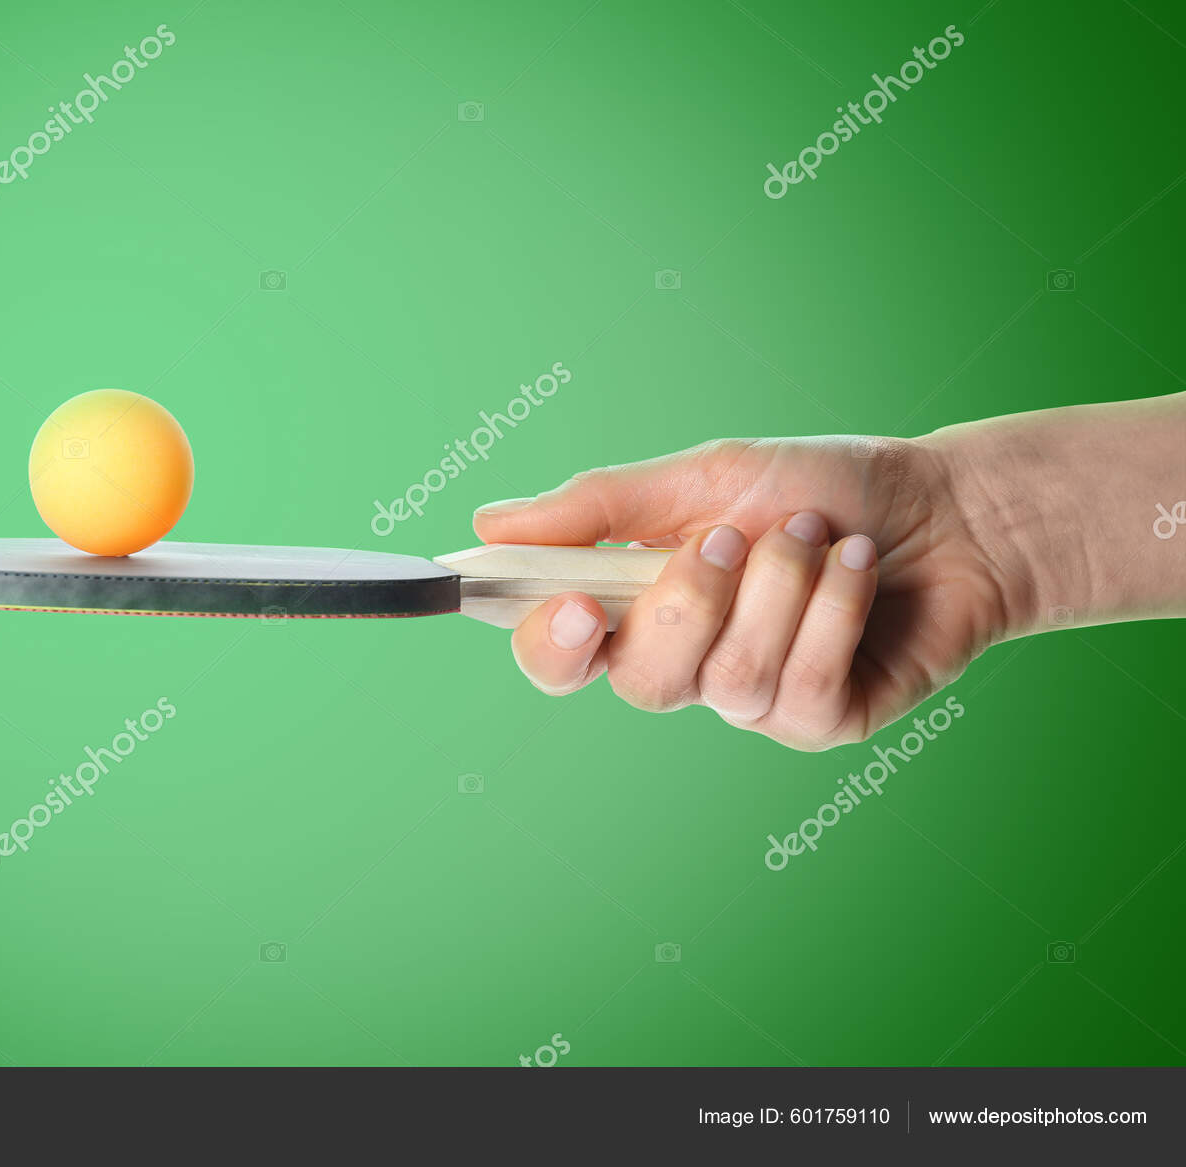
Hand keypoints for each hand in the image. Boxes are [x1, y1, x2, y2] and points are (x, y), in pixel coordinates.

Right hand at [472, 436, 1008, 749]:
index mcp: (639, 602)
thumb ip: (600, 506)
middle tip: (737, 536)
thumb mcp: (704, 477)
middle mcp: (688, 661)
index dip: (549, 646)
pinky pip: (803, 686)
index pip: (558, 653)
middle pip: (640, 682)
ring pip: (731, 677)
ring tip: (820, 537)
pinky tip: (862, 569)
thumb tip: (490, 523)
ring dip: (782, 587)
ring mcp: (754, 700)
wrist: (949, 507)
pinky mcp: (821, 722)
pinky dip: (836, 608)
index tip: (574, 604)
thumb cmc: (820, 486)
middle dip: (690, 604)